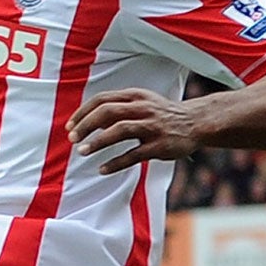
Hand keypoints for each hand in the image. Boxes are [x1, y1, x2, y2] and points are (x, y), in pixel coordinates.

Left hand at [68, 87, 197, 172]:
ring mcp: (152, 127)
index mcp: (135, 96)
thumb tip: (89, 120)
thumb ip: (118, 107)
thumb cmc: (161, 114)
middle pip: (107, 112)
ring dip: (98, 142)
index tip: (70, 126)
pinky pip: (133, 155)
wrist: (196, 123)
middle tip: (72, 139)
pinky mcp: (159, 146)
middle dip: (86, 125)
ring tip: (82, 152)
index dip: (83, 113)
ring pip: (119, 131)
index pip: (102, 100)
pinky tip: (102, 169)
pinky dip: (115, 163)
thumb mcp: (141, 102)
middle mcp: (143, 108)